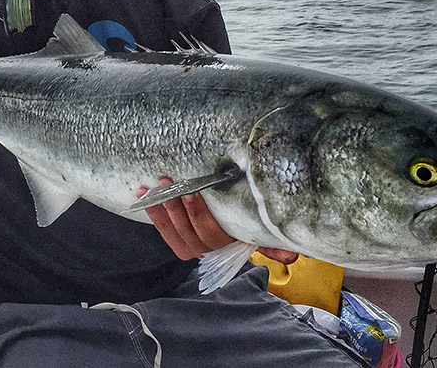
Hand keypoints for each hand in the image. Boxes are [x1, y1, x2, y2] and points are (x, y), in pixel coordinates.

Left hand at [137, 177, 298, 264]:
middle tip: (170, 182)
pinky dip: (154, 214)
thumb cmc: (250, 227)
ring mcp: (191, 248)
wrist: (236, 237)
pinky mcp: (179, 242)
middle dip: (178, 206)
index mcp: (228, 247)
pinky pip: (164, 231)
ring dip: (162, 209)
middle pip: (189, 231)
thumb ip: (272, 243)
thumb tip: (293, 255)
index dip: (199, 213)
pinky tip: (143, 197)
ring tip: (155, 187)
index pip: (211, 233)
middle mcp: (207, 252)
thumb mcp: (261, 233)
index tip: (193, 191)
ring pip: (174, 232)